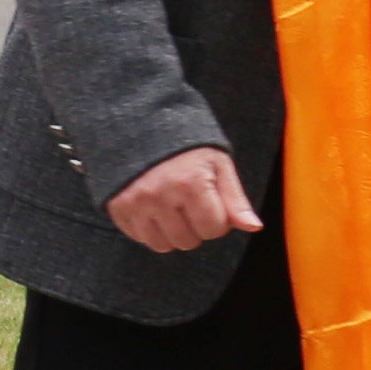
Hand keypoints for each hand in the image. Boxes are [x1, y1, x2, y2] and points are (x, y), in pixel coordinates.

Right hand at [104, 146, 263, 254]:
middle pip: (189, 241)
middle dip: (194, 226)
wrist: (138, 124)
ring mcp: (136, 203)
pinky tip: (153, 208)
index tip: (209, 199)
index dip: (217, 218)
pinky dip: (149, 229)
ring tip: (171, 207)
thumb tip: (253, 227)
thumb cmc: (185, 145)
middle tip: (188, 202)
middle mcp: (161, 196)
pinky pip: (139, 238)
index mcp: (190, 183)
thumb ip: (235, 199)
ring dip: (171, 232)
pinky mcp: (118, 207)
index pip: (214, 229)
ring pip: (163, 245)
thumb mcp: (217, 164)